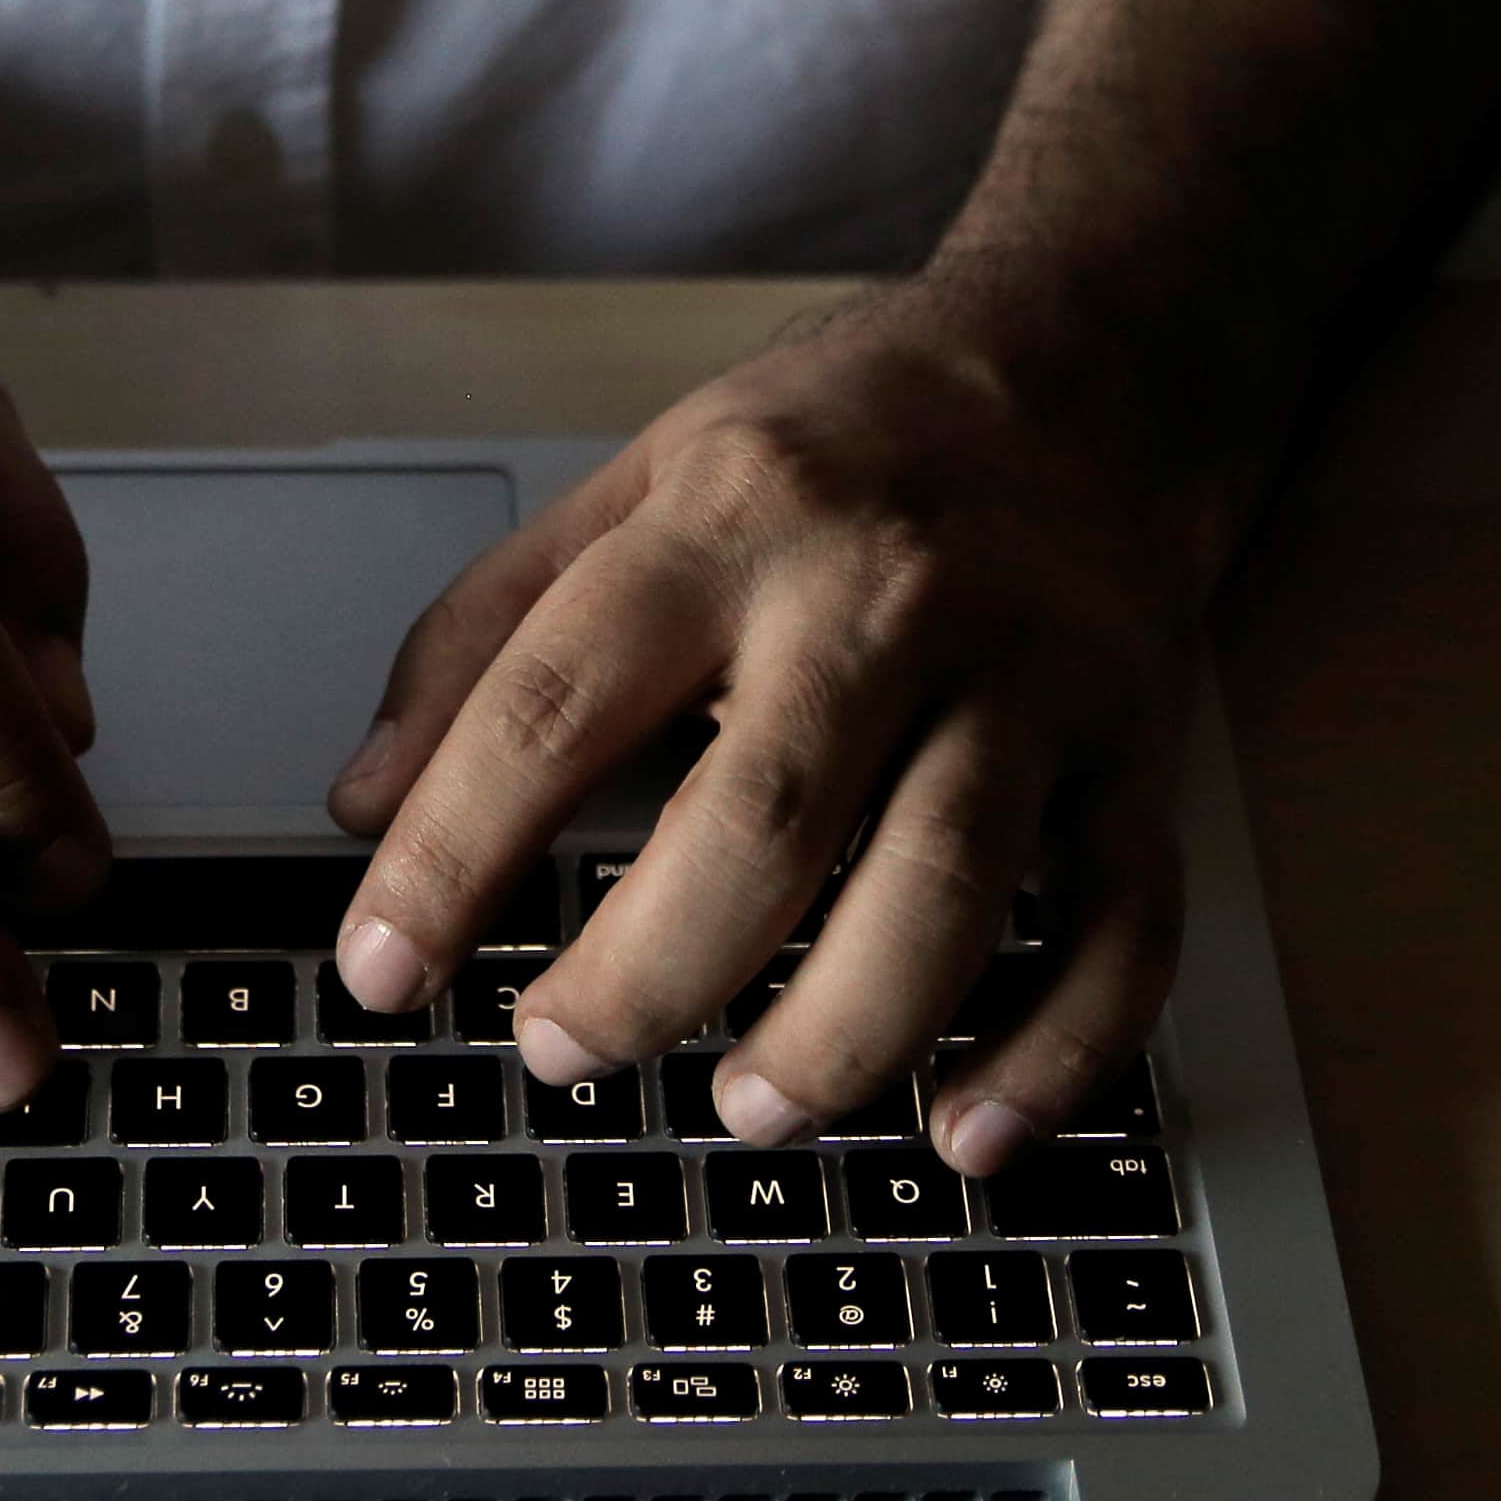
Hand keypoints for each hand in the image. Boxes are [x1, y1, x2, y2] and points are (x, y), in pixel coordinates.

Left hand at [322, 291, 1216, 1173]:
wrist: (1088, 365)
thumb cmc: (840, 446)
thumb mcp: (637, 483)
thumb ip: (487, 635)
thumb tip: (362, 807)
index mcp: (729, 522)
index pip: (557, 699)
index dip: (452, 850)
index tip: (382, 968)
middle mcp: (883, 596)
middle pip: (763, 817)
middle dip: (646, 973)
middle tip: (561, 1052)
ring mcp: (1030, 679)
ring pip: (946, 886)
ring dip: (839, 1036)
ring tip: (747, 1106)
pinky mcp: (1137, 756)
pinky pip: (1119, 931)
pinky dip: (1052, 1056)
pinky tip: (962, 1135)